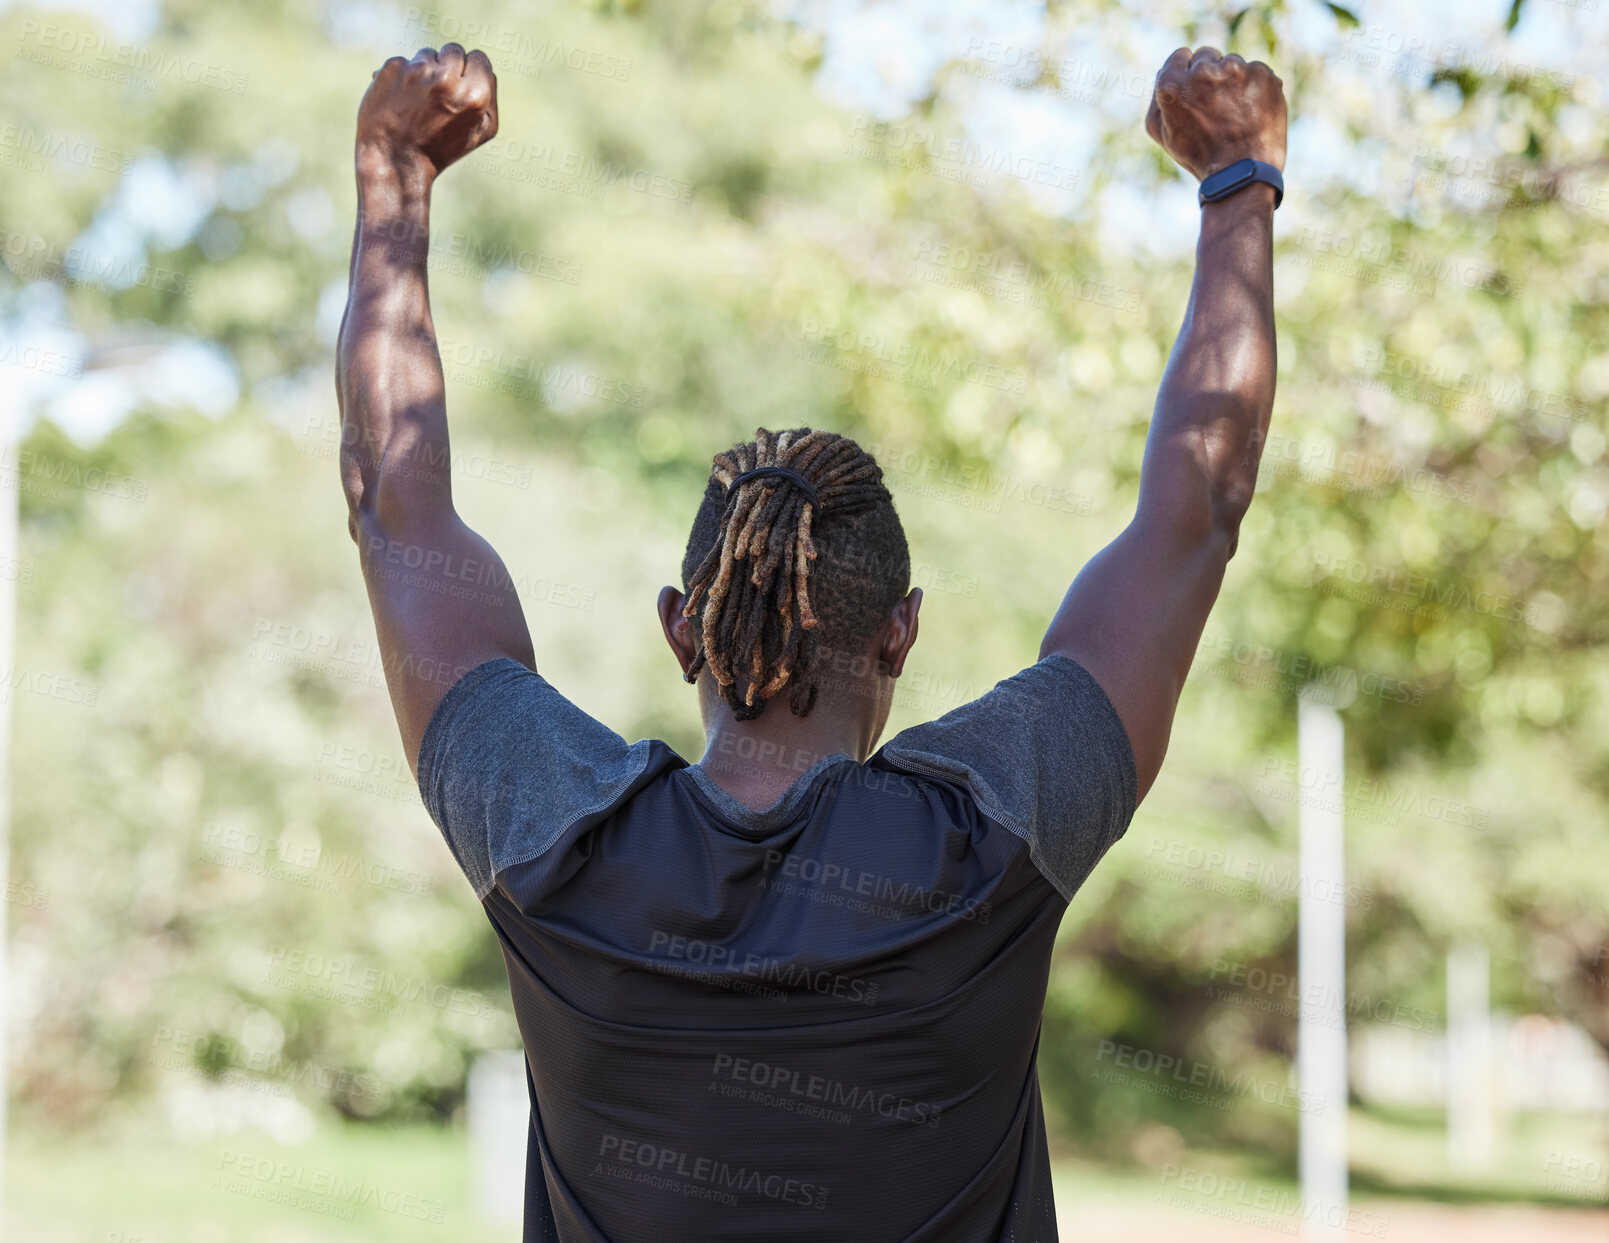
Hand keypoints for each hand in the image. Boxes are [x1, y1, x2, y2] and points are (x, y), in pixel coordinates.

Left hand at [355, 44, 497, 179]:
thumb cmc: (441, 149)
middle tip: (439, 94)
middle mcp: (447, 79)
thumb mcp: (481, 132)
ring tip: (418, 101)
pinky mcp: (394, 67)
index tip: (461, 87)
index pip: (480, 58)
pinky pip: (404, 62)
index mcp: (475, 95)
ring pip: (428, 54)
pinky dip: (403, 77)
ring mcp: (418, 70)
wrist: (395, 159)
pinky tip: (401, 100)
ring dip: (426, 71)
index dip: (471, 72)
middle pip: (455, 51)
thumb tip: (485, 71)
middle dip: (449, 68)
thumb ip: (490, 98)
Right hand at [1146, 46, 1285, 181]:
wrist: (1241, 171)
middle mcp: (1203, 71)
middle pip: (1206, 55)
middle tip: (1215, 103)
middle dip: (1209, 74)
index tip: (1194, 90)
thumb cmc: (1198, 156)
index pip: (1180, 56)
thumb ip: (1157, 98)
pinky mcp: (1263, 74)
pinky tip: (1251, 111)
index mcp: (1173, 84)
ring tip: (1235, 112)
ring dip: (1233, 80)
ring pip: (1232, 63)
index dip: (1186, 74)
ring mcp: (1236, 70)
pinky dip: (1254, 88)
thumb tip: (1166, 71)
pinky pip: (1256, 72)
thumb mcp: (1162, 133)